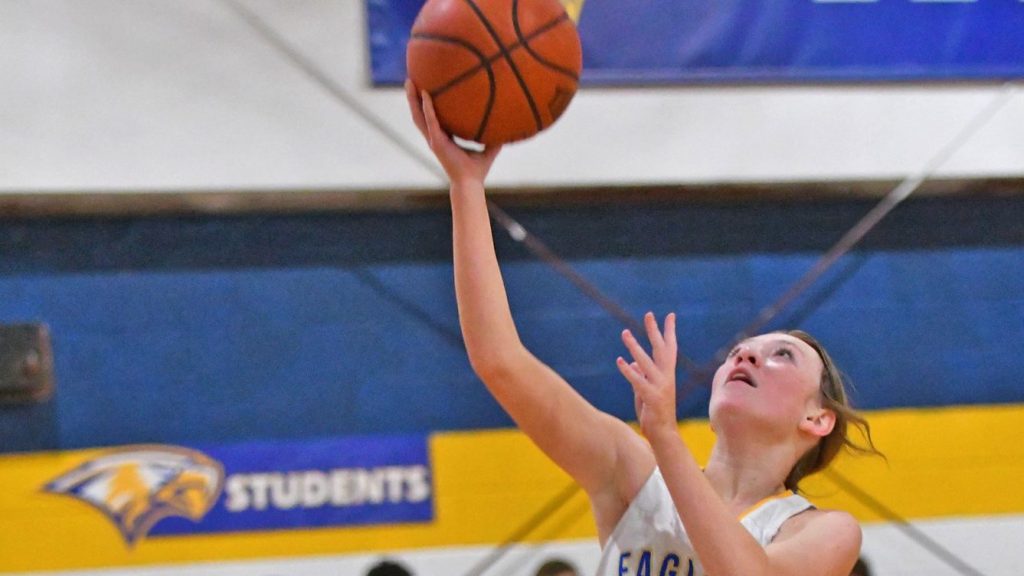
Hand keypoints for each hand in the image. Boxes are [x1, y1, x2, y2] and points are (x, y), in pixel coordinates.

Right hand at [405, 79, 501, 187]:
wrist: (470, 183)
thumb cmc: (477, 170)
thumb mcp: (488, 149)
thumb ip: (494, 137)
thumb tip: (509, 125)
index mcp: (444, 139)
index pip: (432, 118)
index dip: (426, 105)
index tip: (424, 89)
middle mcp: (435, 138)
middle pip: (419, 114)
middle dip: (413, 98)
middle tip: (410, 80)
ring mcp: (434, 140)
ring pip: (418, 116)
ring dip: (413, 99)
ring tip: (409, 82)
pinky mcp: (437, 142)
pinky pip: (431, 121)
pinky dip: (428, 108)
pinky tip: (426, 94)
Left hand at [617, 312, 677, 439]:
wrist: (663, 433)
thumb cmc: (654, 412)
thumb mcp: (645, 391)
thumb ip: (639, 376)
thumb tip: (632, 363)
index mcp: (667, 374)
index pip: (669, 348)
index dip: (669, 332)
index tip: (670, 315)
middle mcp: (666, 377)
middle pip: (661, 349)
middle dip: (654, 331)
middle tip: (648, 314)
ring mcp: (660, 386)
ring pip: (646, 362)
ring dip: (635, 346)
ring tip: (625, 332)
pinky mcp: (651, 396)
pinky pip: (637, 380)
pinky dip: (628, 370)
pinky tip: (620, 360)